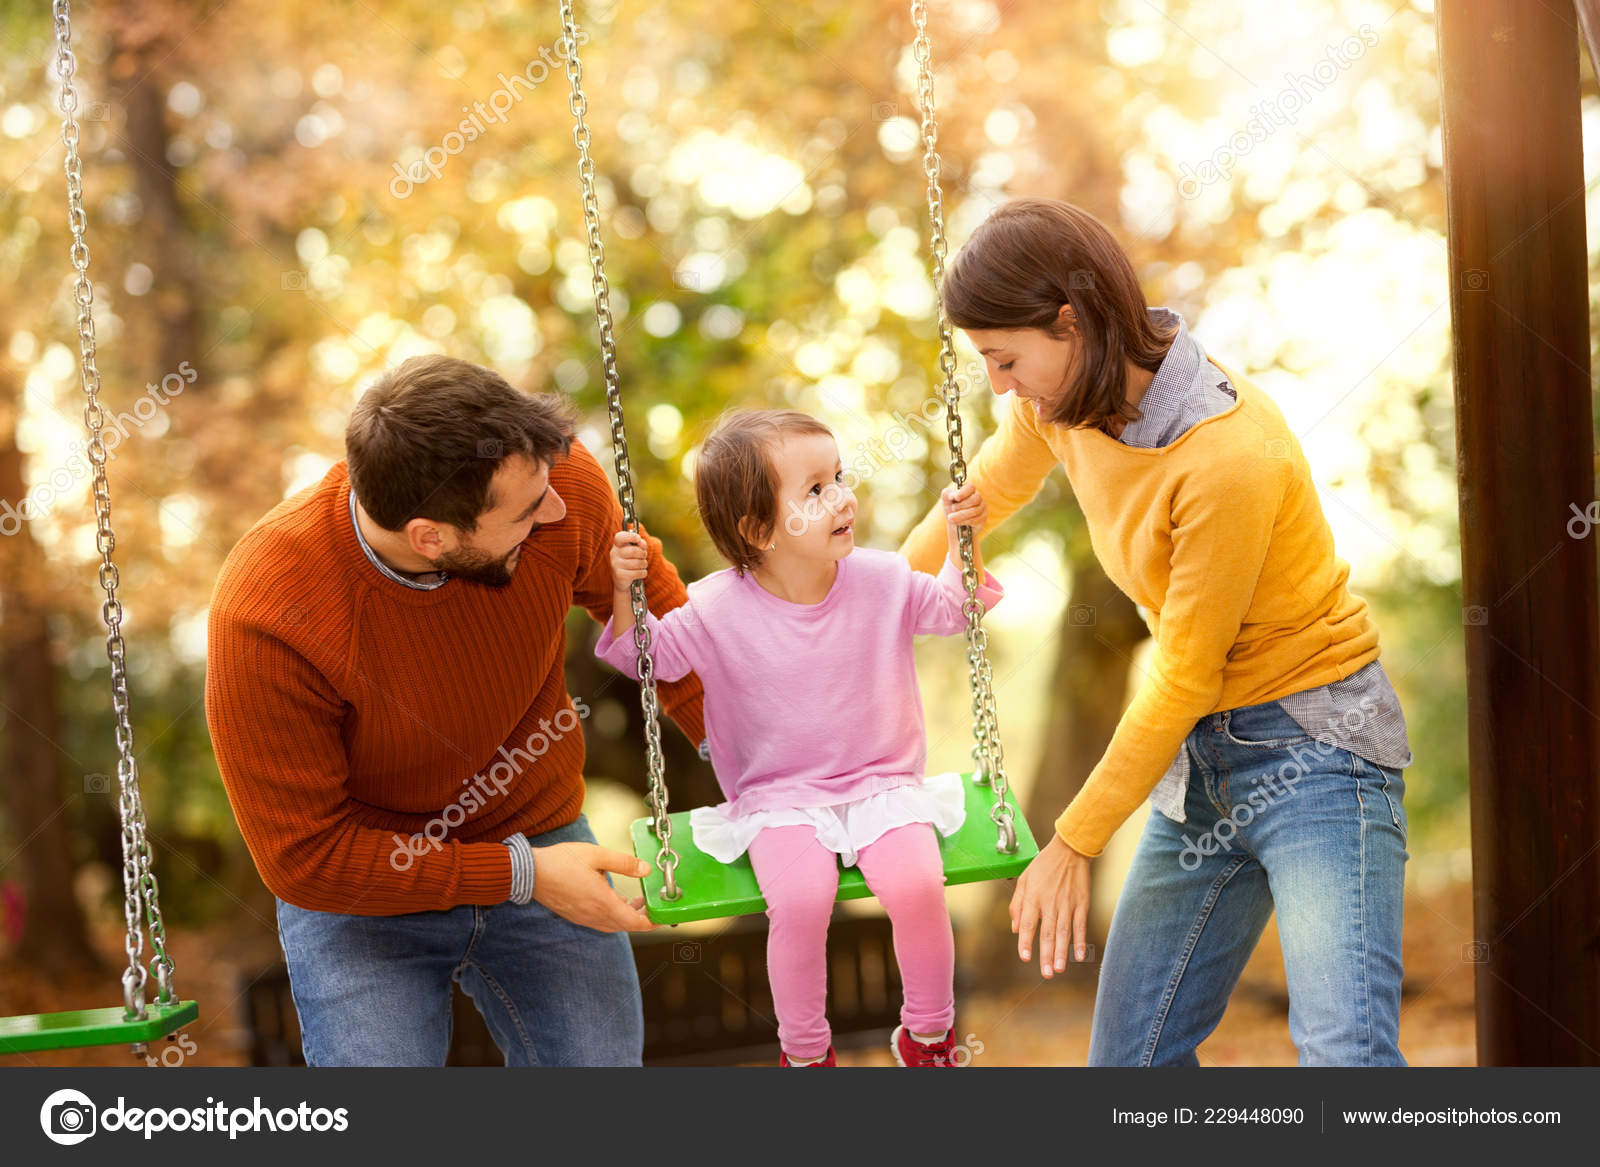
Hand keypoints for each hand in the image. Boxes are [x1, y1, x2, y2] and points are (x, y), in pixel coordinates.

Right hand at [531, 842, 658, 932]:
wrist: (529, 872)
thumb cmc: (561, 861)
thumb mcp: (596, 855)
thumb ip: (624, 863)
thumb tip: (646, 870)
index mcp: (602, 902)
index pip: (633, 922)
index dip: (651, 923)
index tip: (662, 917)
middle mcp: (593, 915)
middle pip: (624, 925)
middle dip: (641, 917)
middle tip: (651, 904)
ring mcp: (583, 917)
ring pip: (612, 925)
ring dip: (626, 916)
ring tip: (635, 900)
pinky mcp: (575, 915)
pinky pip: (600, 921)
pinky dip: (612, 915)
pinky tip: (613, 900)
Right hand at [609, 529, 648, 591]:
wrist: (623, 579)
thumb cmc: (631, 561)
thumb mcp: (636, 550)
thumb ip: (640, 544)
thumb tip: (641, 543)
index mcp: (617, 545)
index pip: (620, 537)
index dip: (630, 536)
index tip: (638, 538)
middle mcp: (614, 553)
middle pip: (634, 551)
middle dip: (643, 554)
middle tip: (643, 557)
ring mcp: (615, 564)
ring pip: (637, 563)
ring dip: (644, 564)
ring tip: (642, 565)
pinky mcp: (619, 575)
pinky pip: (637, 573)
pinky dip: (643, 573)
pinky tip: (640, 573)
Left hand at [941, 481, 986, 534]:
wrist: (955, 525)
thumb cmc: (951, 510)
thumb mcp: (946, 501)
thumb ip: (946, 494)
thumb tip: (952, 495)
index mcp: (969, 490)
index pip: (970, 487)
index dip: (963, 492)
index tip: (956, 498)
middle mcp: (978, 498)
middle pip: (975, 499)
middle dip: (962, 505)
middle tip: (953, 508)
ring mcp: (982, 508)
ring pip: (975, 510)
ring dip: (961, 515)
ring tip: (950, 518)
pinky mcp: (982, 519)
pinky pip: (975, 520)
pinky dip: (964, 521)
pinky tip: (957, 523)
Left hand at [1009, 833, 1090, 977]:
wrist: (1069, 850)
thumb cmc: (1044, 865)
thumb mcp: (1024, 880)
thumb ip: (1017, 905)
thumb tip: (1015, 928)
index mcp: (1033, 897)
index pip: (1029, 924)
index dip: (1026, 942)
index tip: (1025, 957)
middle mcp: (1050, 903)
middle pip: (1047, 933)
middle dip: (1046, 955)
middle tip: (1046, 973)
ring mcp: (1067, 904)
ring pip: (1063, 932)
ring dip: (1061, 952)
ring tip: (1059, 969)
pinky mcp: (1081, 903)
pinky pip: (1080, 925)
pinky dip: (1079, 941)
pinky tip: (1078, 955)